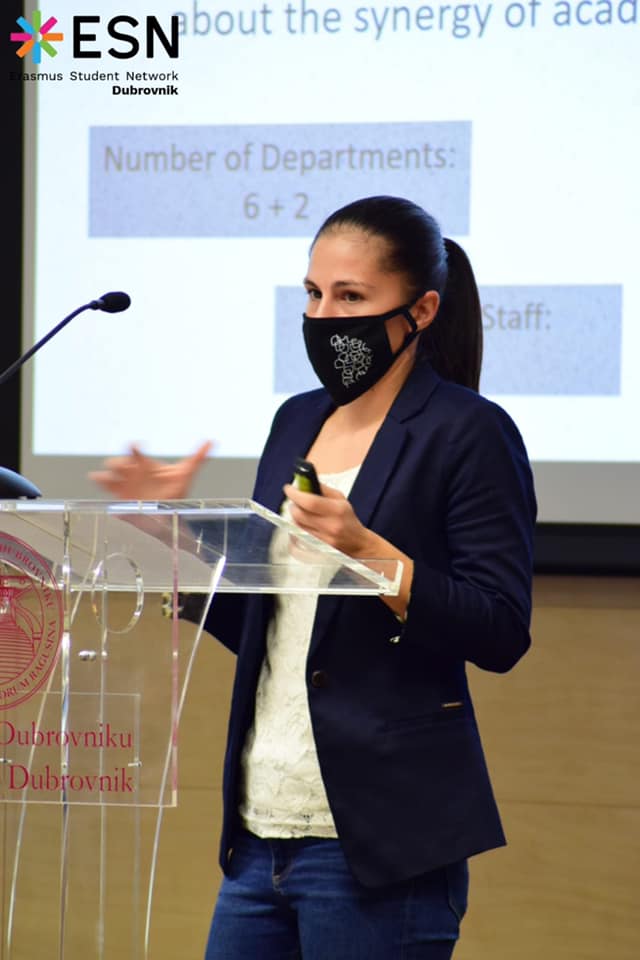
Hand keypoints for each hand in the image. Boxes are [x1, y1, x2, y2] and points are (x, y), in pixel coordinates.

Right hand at [89, 441, 212, 499]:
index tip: (135, 446)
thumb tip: (212, 441)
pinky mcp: (121, 498)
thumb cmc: (175, 490)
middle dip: (118, 463)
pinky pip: (108, 491)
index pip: (136, 452)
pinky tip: (98, 484)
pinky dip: (102, 487)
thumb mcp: (187, 473)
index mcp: (145, 464)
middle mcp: (133, 472)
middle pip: (120, 463)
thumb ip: (198, 457)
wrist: (169, 512)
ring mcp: (125, 485)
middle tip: (122, 467)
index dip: (134, 448)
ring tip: (99, 477)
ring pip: (111, 476)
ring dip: (105, 475)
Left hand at [283, 481, 375, 557]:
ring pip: (298, 524)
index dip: (295, 494)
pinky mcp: (318, 545)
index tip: (288, 488)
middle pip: (300, 515)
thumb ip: (323, 489)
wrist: (357, 543)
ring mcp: (324, 538)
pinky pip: (301, 532)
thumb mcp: (340, 499)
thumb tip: (305, 481)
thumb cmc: (347, 518)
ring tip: (301, 509)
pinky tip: (304, 519)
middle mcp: (330, 525)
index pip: (310, 502)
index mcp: (337, 510)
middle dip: (293, 504)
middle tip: (294, 499)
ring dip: (295, 514)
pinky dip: (299, 523)